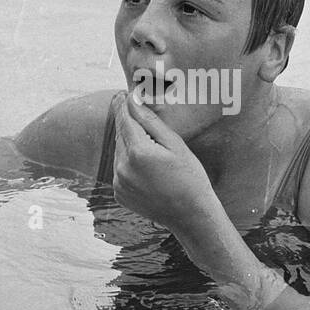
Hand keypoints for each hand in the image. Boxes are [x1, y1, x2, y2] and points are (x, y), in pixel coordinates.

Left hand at [112, 91, 217, 232]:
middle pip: (120, 135)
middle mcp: (123, 168)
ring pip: (119, 152)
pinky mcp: (120, 194)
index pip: (125, 119)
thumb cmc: (190, 177)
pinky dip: (129, 163)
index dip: (124, 104)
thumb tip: (133, 101)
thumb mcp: (175, 144)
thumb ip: (150, 122)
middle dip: (127, 123)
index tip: (123, 92)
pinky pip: (120, 170)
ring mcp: (119, 183)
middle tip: (135, 109)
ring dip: (129, 143)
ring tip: (150, 146)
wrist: (190, 216)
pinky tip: (148, 167)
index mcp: (138, 152)